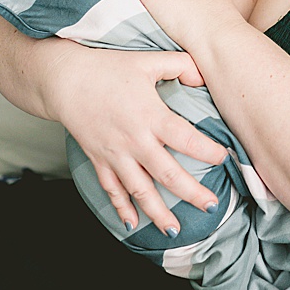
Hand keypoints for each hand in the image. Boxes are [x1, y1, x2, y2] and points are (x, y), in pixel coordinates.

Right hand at [47, 45, 227, 233]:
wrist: (64, 79)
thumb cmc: (108, 68)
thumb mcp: (148, 60)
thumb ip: (182, 65)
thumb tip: (206, 76)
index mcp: (150, 115)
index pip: (185, 138)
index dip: (207, 151)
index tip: (224, 158)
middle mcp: (134, 140)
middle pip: (166, 173)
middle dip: (190, 193)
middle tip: (211, 207)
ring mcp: (115, 153)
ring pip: (139, 189)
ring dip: (157, 211)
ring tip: (174, 229)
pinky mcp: (99, 159)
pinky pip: (111, 189)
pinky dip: (121, 208)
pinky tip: (132, 224)